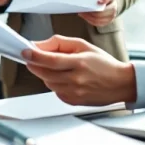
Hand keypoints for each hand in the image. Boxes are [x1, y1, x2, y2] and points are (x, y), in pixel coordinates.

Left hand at [22, 35, 136, 105]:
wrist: (120, 83)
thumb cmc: (103, 63)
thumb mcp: (83, 45)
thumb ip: (59, 43)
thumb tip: (39, 45)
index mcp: (79, 63)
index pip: (50, 60)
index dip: (34, 56)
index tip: (24, 51)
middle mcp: (76, 79)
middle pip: (44, 73)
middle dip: (35, 64)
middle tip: (31, 57)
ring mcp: (74, 93)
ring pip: (48, 83)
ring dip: (45, 74)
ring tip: (57, 67)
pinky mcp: (72, 101)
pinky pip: (55, 91)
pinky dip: (54, 84)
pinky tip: (65, 78)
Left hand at [78, 0, 116, 26]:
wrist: (111, 3)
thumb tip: (99, 1)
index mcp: (113, 8)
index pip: (102, 12)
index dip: (94, 11)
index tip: (87, 7)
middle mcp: (112, 16)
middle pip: (98, 17)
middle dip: (89, 14)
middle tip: (81, 10)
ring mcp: (108, 21)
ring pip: (96, 21)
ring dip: (87, 18)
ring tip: (81, 13)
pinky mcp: (104, 23)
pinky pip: (95, 23)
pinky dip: (88, 20)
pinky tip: (83, 16)